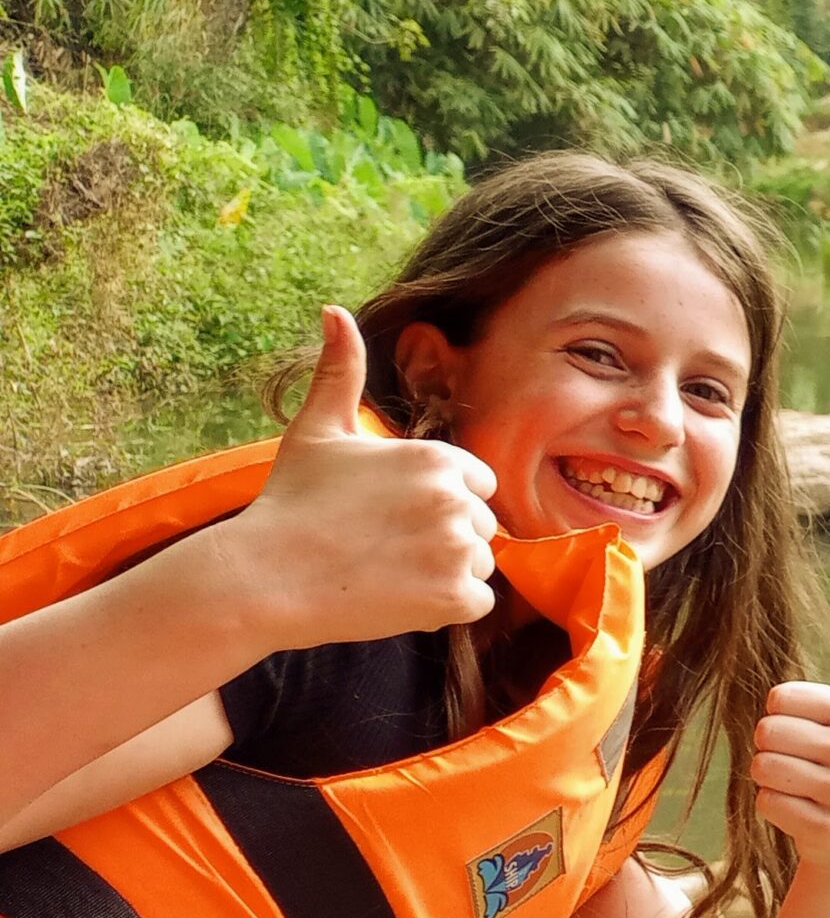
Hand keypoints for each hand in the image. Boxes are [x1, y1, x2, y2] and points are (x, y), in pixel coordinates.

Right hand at [230, 306, 501, 646]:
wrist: (263, 578)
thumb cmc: (290, 503)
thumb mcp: (318, 430)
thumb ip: (341, 371)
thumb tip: (334, 310)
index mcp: (436, 457)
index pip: (474, 484)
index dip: (436, 501)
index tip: (391, 514)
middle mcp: (455, 499)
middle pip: (478, 525)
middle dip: (440, 537)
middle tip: (381, 545)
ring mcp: (457, 550)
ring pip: (478, 564)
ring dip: (444, 574)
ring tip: (386, 570)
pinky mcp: (453, 598)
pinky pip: (476, 603)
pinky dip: (444, 608)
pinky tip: (398, 596)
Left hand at [752, 615, 829, 875]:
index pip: (779, 698)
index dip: (783, 715)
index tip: (811, 730)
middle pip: (767, 732)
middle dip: (773, 747)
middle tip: (803, 761)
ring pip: (763, 767)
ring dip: (771, 778)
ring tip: (802, 785)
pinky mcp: (829, 830)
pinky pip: (767, 803)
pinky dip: (774, 807)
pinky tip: (802, 811)